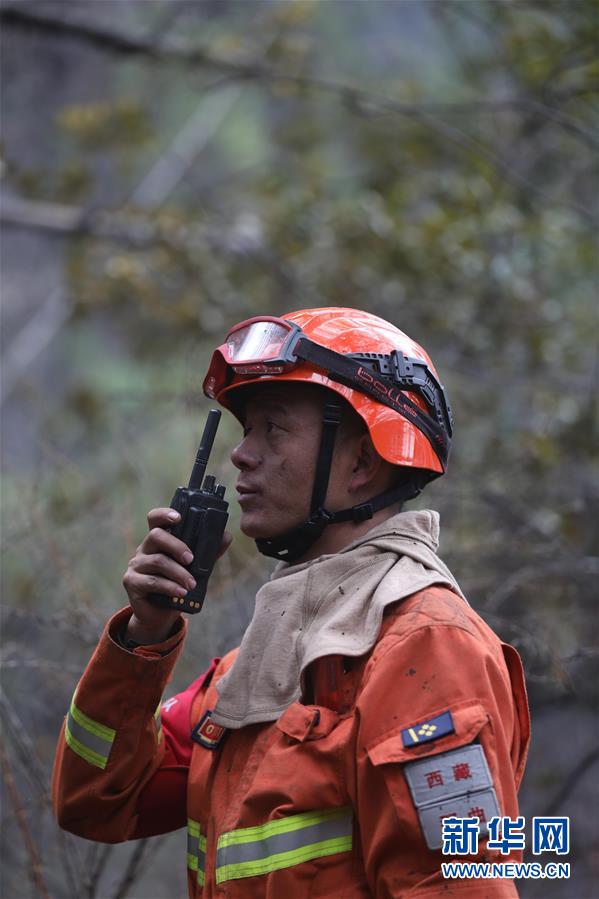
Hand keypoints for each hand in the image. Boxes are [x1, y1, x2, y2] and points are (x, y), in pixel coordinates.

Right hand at [122, 507, 231, 643]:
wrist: (161, 614)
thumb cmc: (178, 584)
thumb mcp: (195, 567)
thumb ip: (208, 552)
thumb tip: (227, 536)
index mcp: (159, 540)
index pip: (155, 519)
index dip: (164, 514)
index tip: (178, 518)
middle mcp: (144, 549)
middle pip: (156, 536)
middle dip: (177, 546)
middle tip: (191, 559)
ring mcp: (136, 565)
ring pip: (158, 561)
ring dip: (178, 572)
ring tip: (192, 584)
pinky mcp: (131, 582)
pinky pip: (152, 581)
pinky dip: (170, 586)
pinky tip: (181, 592)